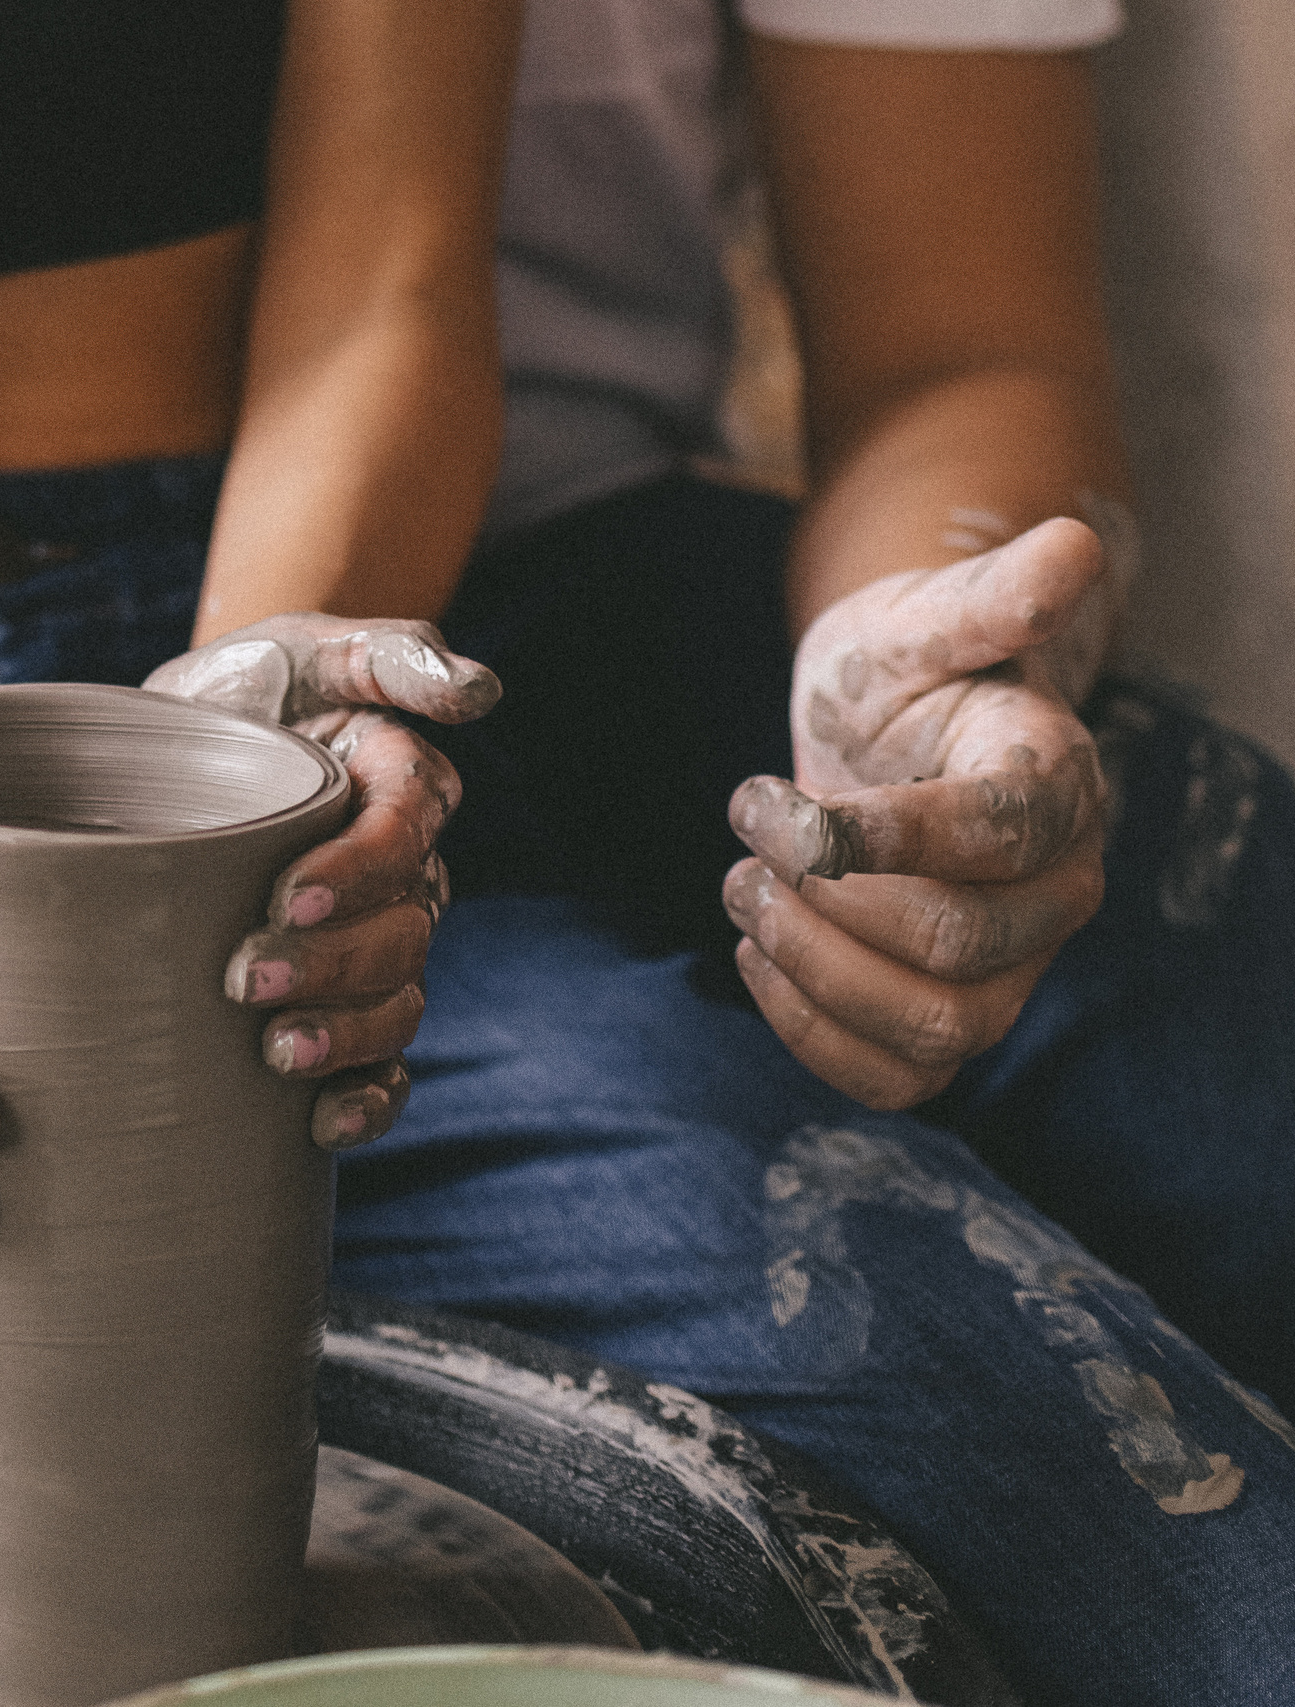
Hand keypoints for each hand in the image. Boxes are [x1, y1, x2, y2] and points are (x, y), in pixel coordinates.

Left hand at [145, 613, 500, 1147]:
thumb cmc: (243, 692)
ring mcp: (372, 942)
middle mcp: (401, 874)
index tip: (284, 895)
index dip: (357, 871)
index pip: (406, 833)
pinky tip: (321, 1124)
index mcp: (401, 788)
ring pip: (396, 1004)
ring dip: (346, 1037)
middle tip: (246, 978)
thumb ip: (386, 654)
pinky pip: (384, 1065)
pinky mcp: (335, 996)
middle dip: (332, 964)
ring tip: (277, 1053)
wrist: (170, 754)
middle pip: (401, 933)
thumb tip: (481, 691)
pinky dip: (365, 1100)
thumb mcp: (304, 649)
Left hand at [726, 518, 1109, 1107]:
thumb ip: (989, 597)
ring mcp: (1009, 969)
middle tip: (747, 840)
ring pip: (935, 1030)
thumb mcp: (922, 621)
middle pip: (953, 944)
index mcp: (1054, 785)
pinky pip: (898, 1082)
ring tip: (744, 893)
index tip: (771, 804)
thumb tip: (1071, 550)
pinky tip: (757, 955)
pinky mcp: (950, 1020)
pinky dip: (811, 1036)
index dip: (879, 836)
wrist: (889, 736)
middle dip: (820, 900)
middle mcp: (1054, 891)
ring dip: (810, 970)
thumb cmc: (904, 674)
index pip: (995, 835)